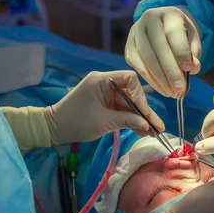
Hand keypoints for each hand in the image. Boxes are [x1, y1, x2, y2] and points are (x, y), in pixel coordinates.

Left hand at [43, 71, 164, 143]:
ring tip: (154, 133)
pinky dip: (131, 120)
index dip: (140, 95)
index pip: (129, 79)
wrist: (55, 128)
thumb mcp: (103, 122)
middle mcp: (105, 84)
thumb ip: (126, 120)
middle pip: (131, 94)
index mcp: (101, 80)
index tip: (143, 112)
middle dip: (144, 112)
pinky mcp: (105, 105)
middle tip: (158, 127)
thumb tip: (147, 124)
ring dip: (140, 118)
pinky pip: (122, 111)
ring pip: (129, 104)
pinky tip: (143, 131)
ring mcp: (106, 95)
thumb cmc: (75, 122)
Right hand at [125, 6, 201, 97]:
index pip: (173, 33)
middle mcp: (148, 19)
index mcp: (168, 13)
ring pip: (146, 59)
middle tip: (180, 89)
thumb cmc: (181, 35)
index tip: (189, 69)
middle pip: (158, 48)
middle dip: (170, 71)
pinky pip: (138, 66)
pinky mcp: (128, 47)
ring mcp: (135, 33)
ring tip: (172, 93)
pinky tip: (162, 89)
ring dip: (160, 80)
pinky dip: (150, 80)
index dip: (181, 52)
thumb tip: (192, 69)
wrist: (163, 27)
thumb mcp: (192, 39)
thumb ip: (194, 52)